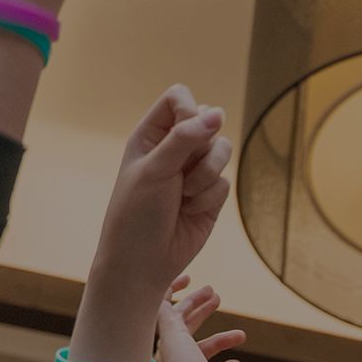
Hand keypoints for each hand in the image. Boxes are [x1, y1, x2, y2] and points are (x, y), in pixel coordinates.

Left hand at [91, 86, 232, 297]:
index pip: (180, 98)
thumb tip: (218, 113)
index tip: (186, 132)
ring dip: (207, 174)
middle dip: (201, 149)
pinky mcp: (211, 195)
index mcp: (151, 135)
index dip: (190, 110)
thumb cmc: (135, 215)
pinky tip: (189, 212)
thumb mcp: (155, 170)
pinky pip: (226, 182)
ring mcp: (194, 171)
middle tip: (180, 172)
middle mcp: (175, 149)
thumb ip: (185, 138)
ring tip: (185, 195)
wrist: (143, 263)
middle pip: (209, 123)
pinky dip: (210, 198)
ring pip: (223, 151)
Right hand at [157, 280, 243, 361]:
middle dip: (201, 311)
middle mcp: (171, 354)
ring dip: (194, 299)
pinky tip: (184, 277)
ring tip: (213, 290)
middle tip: (217, 297)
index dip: (221, 340)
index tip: (241, 335)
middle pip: (186, 326)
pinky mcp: (166, 326)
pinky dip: (171, 288)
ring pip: (178, 313)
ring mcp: (168, 340)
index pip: (201, 349)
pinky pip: (164, 300)